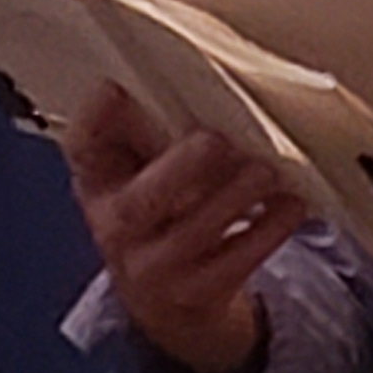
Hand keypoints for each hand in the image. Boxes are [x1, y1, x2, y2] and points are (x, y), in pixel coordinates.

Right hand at [62, 81, 307, 372]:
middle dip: (179, 169)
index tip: (114, 89)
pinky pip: (235, 263)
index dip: (94, 119)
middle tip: (216, 140)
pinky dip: (268, 230)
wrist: (162, 299)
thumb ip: (143, 125)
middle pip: (139, 202)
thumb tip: (162, 73)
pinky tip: (289, 204)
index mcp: (98, 182)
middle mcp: (117, 228)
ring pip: (193, 233)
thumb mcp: (136, 167)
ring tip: (264, 169)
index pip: (82, 147)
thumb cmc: (153, 209)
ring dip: (233, 197)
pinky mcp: (200, 292)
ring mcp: (157, 267)